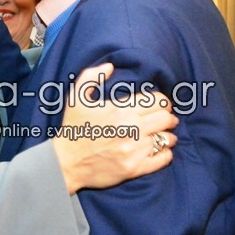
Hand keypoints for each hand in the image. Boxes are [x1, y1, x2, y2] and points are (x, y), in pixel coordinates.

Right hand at [51, 63, 176, 193]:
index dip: (162, 101)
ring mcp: (134, 150)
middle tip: (165, 119)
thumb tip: (110, 67)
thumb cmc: (72, 128)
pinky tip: (159, 150)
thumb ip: (91, 76)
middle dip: (169, 117)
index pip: (157, 100)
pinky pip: (163, 158)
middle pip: (166, 118)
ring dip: (168, 135)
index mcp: (121, 109)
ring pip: (167, 138)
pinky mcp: (135, 168)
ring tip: (162, 135)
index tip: (160, 105)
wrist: (65, 162)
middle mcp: (131, 128)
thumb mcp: (76, 97)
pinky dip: (165, 153)